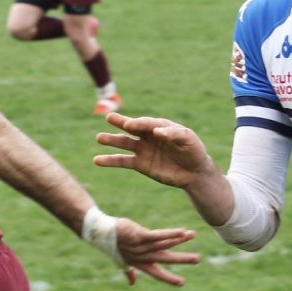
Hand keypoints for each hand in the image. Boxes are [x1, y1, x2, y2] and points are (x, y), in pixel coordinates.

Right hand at [94, 113, 213, 188]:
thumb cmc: (193, 150)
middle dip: (121, 123)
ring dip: (112, 140)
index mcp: (160, 126)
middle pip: (132, 128)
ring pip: (124, 143)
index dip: (139, 123)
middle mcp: (148, 135)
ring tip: (99, 138)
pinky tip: (97, 160)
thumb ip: (174, 134)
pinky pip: (122, 161)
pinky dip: (110, 161)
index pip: (147, 123)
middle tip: (109, 118)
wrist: (194, 172)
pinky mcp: (140, 164)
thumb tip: (157, 132)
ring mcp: (143, 149)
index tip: (131, 125)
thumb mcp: (188, 140)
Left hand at [114, 218, 199, 286]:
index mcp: (139, 263)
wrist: (100, 232)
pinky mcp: (139, 235)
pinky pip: (158, 235)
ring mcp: (140, 246)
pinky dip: (170, 234)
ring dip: (179, 240)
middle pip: (164, 259)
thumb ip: (129, 272)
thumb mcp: (121, 261)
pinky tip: (181, 231)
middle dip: (181, 259)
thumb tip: (132, 283)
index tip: (182, 283)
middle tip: (197, 259)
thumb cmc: (112, 246)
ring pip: (163, 244)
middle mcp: (142, 256)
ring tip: (192, 235)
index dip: (168, 278)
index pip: (156, 273)